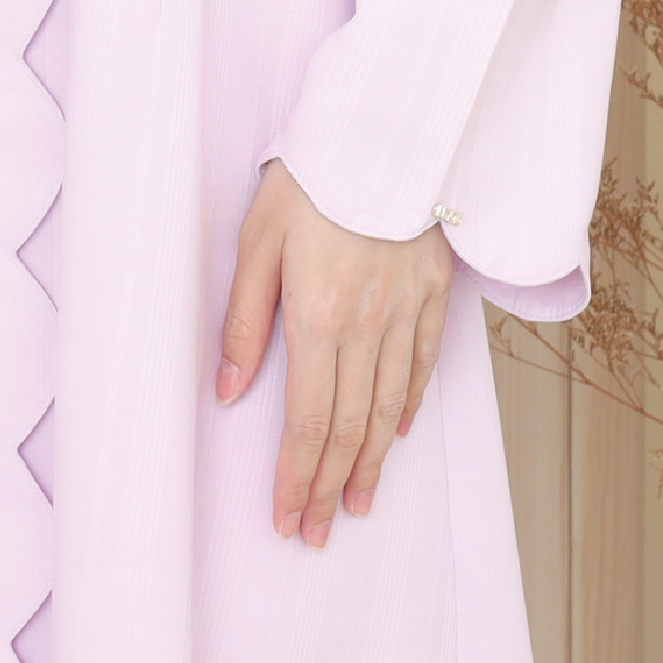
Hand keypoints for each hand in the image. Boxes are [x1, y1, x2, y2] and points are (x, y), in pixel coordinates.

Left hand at [216, 161, 453, 547]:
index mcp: (320, 317)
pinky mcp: (434, 292)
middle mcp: (369, 325)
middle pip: (350, 428)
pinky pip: (422, 365)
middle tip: (317, 533)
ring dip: (371, 464)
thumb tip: (228, 393)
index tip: (286, 518)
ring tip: (358, 505)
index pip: (308, 420)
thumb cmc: (309, 180)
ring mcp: (407, 311)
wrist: (387, 128)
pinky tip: (396, 437)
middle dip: (330, 488)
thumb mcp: (255, 243)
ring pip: (390, 408)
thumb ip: (243, 321)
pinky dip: (408, 407)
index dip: (297, 477)